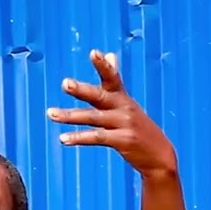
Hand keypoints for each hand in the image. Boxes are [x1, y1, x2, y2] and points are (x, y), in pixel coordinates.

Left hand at [48, 50, 176, 177]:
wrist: (160, 156)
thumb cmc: (139, 127)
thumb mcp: (128, 103)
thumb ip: (114, 82)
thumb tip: (110, 54)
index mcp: (123, 98)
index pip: (112, 78)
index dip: (103, 65)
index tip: (94, 52)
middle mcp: (124, 108)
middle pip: (99, 96)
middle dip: (82, 90)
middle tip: (65, 83)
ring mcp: (124, 124)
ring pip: (93, 118)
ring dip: (71, 116)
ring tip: (51, 113)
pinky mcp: (123, 141)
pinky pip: (97, 138)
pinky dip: (79, 138)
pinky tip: (63, 139)